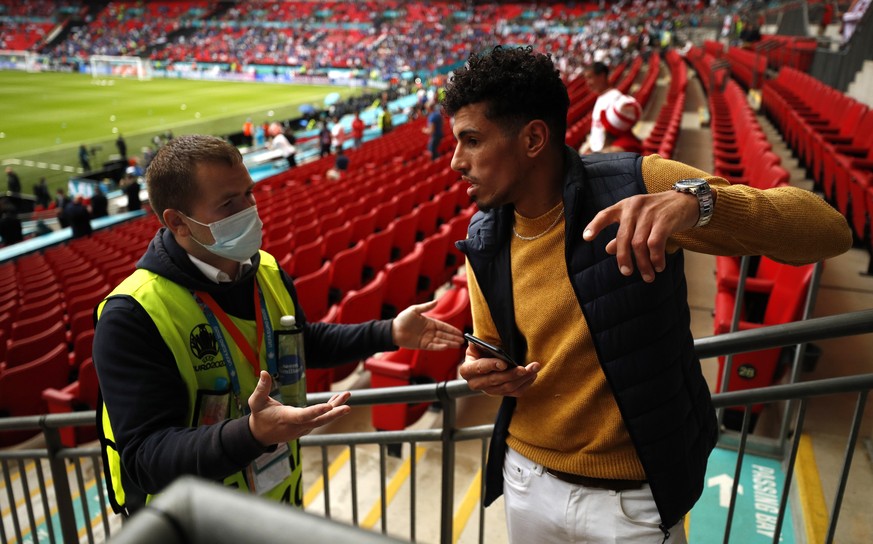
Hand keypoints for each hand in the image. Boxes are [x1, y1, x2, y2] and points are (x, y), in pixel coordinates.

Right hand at [248, 371, 350, 446]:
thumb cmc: (259, 416)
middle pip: (319, 421)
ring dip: (336, 408)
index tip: (328, 406)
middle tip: (347, 407)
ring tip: (347, 395)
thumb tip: (264, 372)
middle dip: (334, 413)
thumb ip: (261, 388)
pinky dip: (330, 410)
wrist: (260, 436)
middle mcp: (297, 426)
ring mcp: (303, 429)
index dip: (316, 411)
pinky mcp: (305, 428)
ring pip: (322, 419)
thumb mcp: (256, 402)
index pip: (303, 416)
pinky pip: (320, 419)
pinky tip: (338, 399)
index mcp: (286, 418)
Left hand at [392, 299, 464, 349]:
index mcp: (429, 322)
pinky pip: (433, 346)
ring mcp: (426, 338)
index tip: (460, 332)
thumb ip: (426, 307)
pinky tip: (446, 347)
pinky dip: (439, 347)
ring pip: (440, 341)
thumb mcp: (414, 310)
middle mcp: (429, 331)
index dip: (452, 330)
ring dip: (449, 343)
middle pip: (444, 335)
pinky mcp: (422, 345)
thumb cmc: (402, 319)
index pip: (443, 326)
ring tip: (458, 345)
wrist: (393, 330)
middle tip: (462, 340)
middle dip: (453, 337)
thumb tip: (436, 301)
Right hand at [458, 343, 540, 396]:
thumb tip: (483, 343)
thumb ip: (479, 344)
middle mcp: (475, 384)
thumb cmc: (479, 351)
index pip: (480, 368)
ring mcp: (488, 391)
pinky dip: (525, 384)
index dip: (491, 366)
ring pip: (507, 388)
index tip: (504, 363)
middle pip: (496, 381)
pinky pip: (514, 392)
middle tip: (525, 369)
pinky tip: (533, 375)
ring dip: (522, 379)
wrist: (481, 361)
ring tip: (534, 369)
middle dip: (512, 374)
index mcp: (467, 370)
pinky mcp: (499, 393)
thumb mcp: (476, 345)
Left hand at [582, 190, 698, 282]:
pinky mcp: (664, 220)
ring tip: (648, 276)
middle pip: (623, 237)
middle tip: (626, 273)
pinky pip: (655, 244)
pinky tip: (659, 267)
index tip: (586, 238)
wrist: (686, 201)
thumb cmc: (659, 212)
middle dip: (623, 258)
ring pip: (639, 244)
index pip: (605, 214)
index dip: (594, 226)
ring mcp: (650, 213)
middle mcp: (634, 207)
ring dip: (643, 263)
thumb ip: (624, 233)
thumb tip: (608, 249)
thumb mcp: (639, 219)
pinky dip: (656, 258)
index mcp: (625, 206)